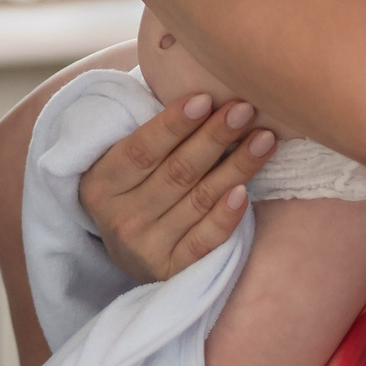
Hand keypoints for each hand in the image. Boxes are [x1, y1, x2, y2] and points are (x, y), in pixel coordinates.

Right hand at [80, 93, 278, 281]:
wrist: (127, 253)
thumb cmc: (134, 189)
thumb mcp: (121, 165)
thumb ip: (151, 136)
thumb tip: (201, 95)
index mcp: (101, 184)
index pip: (142, 150)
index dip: (174, 124)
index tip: (207, 98)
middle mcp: (121, 218)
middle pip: (177, 172)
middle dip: (215, 137)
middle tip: (245, 110)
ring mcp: (145, 247)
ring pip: (198, 200)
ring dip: (236, 167)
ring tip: (264, 139)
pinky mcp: (171, 270)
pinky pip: (204, 241)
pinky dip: (225, 216)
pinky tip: (245, 191)